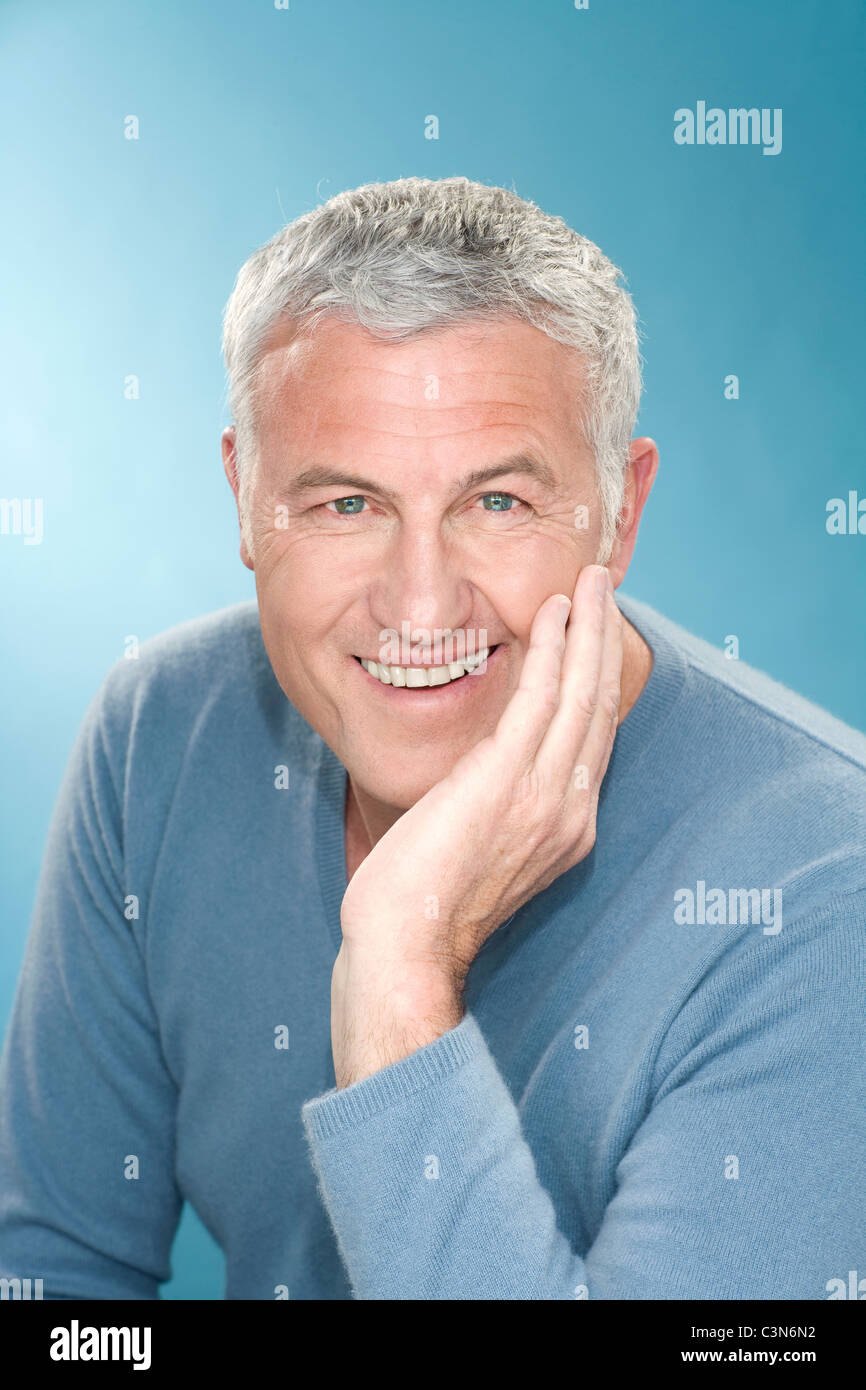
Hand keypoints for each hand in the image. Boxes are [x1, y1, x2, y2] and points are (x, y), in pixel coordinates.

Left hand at [331, 563, 623, 1086]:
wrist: (406, 945)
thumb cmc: (426, 902)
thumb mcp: (482, 848)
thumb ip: (502, 805)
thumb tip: (489, 769)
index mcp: (567, 828)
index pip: (591, 739)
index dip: (596, 681)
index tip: (593, 636)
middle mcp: (571, 810)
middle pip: (599, 708)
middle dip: (605, 641)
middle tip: (605, 587)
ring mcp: (546, 796)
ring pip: (581, 693)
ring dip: (589, 628)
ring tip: (592, 581)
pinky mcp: (508, 780)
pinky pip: (542, 699)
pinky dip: (554, 650)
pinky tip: (555, 613)